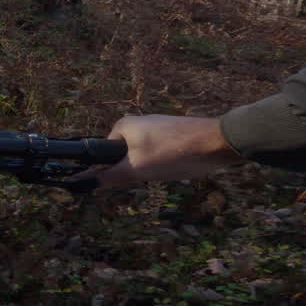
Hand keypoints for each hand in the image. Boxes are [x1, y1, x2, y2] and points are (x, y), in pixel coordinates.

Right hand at [91, 115, 243, 188]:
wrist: (217, 141)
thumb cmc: (173, 153)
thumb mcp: (138, 168)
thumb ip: (112, 176)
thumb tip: (88, 183)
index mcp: (123, 125)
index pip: (105, 154)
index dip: (111, 170)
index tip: (125, 181)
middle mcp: (137, 122)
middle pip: (126, 156)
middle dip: (137, 170)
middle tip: (151, 175)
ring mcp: (157, 126)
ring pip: (145, 156)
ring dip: (154, 167)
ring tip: (169, 168)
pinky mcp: (174, 132)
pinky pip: (162, 152)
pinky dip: (168, 162)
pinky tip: (180, 165)